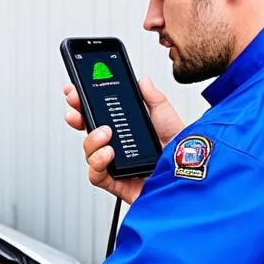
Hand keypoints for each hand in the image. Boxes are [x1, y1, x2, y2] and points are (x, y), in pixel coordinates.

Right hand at [63, 77, 184, 203]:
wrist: (189, 173)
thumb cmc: (179, 150)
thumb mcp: (167, 117)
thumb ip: (153, 98)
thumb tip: (143, 81)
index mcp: (125, 130)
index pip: (98, 115)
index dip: (83, 104)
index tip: (74, 91)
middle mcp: (117, 147)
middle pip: (87, 132)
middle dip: (77, 117)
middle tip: (77, 109)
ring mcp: (114, 165)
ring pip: (88, 152)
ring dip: (91, 140)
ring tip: (105, 133)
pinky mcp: (116, 183)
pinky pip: (96, 175)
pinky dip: (98, 163)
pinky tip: (108, 153)